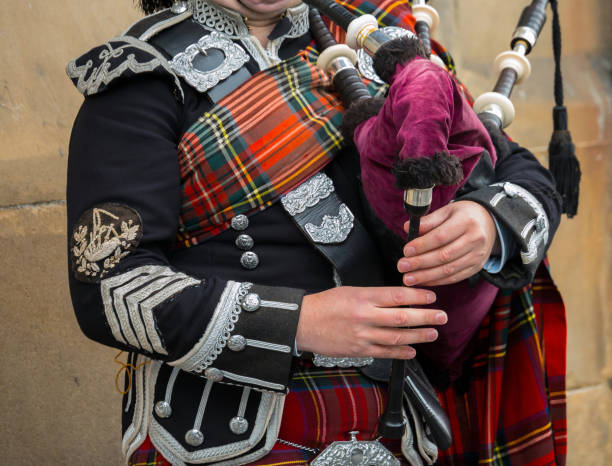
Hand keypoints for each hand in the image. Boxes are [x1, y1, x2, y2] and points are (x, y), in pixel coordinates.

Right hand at [296, 286, 446, 358]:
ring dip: (419, 336)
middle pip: (403, 317)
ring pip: (398, 337)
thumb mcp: (349, 290)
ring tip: (433, 333)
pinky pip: (385, 352)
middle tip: (442, 316)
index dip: (418, 296)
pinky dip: (401, 353)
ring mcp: (363, 335)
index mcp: (363, 297)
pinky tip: (413, 351)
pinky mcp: (359, 350)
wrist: (302, 323)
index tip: (432, 296)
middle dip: (426, 317)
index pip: (397, 295)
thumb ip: (373, 295)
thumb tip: (398, 298)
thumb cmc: (324, 304)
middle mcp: (365, 316)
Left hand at [397, 201, 498, 285]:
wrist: (489, 222)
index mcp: (466, 222)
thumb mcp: (447, 211)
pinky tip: (422, 281)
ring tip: (408, 278)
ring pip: (449, 270)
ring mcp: (477, 255)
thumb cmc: (463, 215)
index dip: (422, 245)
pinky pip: (455, 277)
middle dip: (420, 263)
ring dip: (426, 276)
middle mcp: (475, 239)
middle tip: (402, 266)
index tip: (406, 251)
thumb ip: (428, 220)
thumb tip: (407, 228)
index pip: (440, 236)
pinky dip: (437, 281)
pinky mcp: (476, 267)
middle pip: (444, 255)